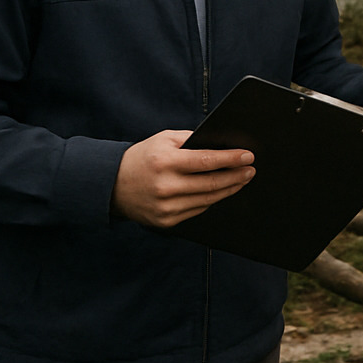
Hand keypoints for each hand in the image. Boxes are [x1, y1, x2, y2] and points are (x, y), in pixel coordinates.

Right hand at [111, 129, 255, 227]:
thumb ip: (190, 140)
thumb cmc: (142, 158)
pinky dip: (211, 200)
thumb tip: (220, 145)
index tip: (248, 156)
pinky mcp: (166, 222)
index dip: (230, 159)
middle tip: (251, 170)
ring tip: (241, 180)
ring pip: (208, 200)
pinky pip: (197, 210)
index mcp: (165, 163)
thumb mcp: (163, 140)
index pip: (206, 161)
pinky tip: (221, 192)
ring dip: (229, 190)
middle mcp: (166, 187)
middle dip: (236, 176)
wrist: (111, 185)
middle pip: (211, 184)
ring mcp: (166, 208)